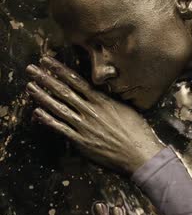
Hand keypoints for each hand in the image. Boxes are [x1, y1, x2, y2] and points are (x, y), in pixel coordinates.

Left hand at [25, 56, 164, 173]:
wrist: (139, 153)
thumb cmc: (137, 131)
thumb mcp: (127, 108)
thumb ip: (111, 100)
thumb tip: (102, 92)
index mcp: (103, 101)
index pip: (77, 81)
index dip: (60, 70)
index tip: (48, 61)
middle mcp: (91, 111)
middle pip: (64, 91)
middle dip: (46, 79)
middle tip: (31, 69)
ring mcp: (85, 126)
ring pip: (59, 108)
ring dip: (42, 97)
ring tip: (29, 87)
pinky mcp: (81, 141)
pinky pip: (61, 129)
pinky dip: (48, 120)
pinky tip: (37, 113)